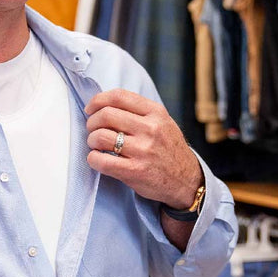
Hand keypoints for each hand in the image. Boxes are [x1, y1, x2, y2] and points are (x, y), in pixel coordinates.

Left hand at [85, 89, 202, 209]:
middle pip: (106, 115)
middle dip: (92, 121)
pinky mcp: (135, 171)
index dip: (98, 100)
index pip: (118, 96)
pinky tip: (98, 159)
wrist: (187, 180)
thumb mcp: (162, 122)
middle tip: (92, 129)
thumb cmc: (169, 149)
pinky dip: (93, 159)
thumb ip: (139, 111)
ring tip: (96, 145)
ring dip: (91, 140)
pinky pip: (101, 161)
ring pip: (100, 136)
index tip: (90, 109)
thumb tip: (104, 104)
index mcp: (156, 112)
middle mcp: (150, 129)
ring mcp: (143, 150)